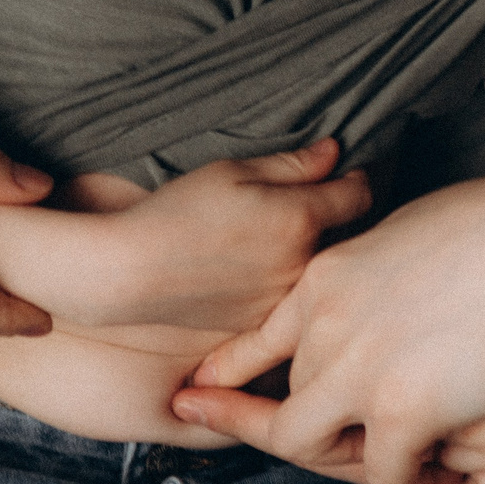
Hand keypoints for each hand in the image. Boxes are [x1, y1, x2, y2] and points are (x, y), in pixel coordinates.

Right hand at [70, 141, 370, 331]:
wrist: (125, 274)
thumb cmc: (175, 214)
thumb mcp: (232, 171)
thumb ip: (293, 165)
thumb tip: (334, 155)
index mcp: (301, 219)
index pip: (358, 197)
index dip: (354, 181)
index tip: (346, 177)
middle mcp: (301, 265)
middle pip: (342, 238)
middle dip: (335, 222)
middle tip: (311, 208)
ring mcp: (282, 302)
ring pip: (316, 274)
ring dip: (310, 257)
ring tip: (274, 243)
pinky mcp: (260, 328)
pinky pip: (288, 303)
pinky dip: (283, 288)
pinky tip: (253, 275)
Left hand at [180, 168, 484, 483]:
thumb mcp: (420, 228)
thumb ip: (385, 265)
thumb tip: (388, 278)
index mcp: (332, 277)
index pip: (262, 338)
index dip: (232, 373)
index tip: (202, 394)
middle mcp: (328, 324)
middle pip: (289, 396)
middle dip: (311, 423)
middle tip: (348, 436)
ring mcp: (358, 370)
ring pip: (310, 441)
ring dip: (351, 459)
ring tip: (403, 461)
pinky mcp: (401, 411)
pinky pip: (386, 472)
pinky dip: (415, 480)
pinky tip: (443, 473)